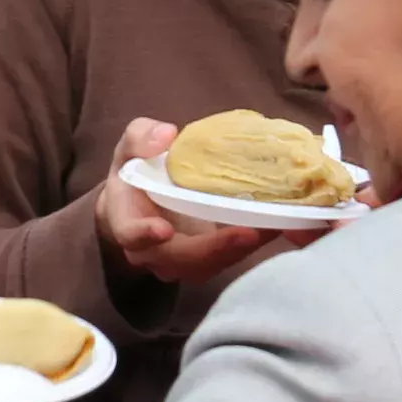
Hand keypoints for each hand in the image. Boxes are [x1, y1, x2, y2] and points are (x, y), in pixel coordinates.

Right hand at [96, 118, 292, 288]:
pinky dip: (251, 246)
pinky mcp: (205, 260)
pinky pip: (226, 260)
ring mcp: (178, 261)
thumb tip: (168, 135)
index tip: (164, 230)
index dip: (144, 234)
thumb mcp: (132, 146)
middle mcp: (150, 250)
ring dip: (239, 251)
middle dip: (213, 249)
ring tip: (271, 229)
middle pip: (178, 259)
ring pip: (206, 266)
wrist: (143, 200)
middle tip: (248, 233)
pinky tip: (275, 227)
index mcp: (126, 219)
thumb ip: (141, 138)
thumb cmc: (137, 170)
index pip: (129, 233)